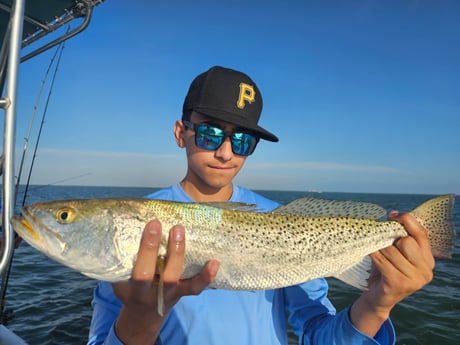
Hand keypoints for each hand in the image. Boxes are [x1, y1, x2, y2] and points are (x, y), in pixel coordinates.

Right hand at [112, 220, 219, 343]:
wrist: (143, 313)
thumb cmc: (130, 288)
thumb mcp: (121, 279)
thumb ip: (123, 261)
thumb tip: (128, 226)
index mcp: (137, 290)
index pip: (142, 271)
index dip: (148, 248)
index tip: (154, 224)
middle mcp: (154, 293)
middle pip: (164, 275)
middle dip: (169, 249)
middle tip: (172, 226)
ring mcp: (171, 292)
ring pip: (179, 278)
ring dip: (181, 254)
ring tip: (181, 232)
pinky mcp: (183, 292)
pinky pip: (197, 286)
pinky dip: (207, 276)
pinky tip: (215, 262)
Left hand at [350, 211, 434, 336]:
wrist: (378, 298)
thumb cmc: (386, 270)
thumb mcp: (397, 253)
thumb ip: (400, 237)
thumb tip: (393, 214)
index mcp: (428, 260)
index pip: (422, 234)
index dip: (407, 221)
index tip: (392, 215)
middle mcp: (426, 270)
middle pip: (406, 241)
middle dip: (390, 240)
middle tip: (381, 245)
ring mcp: (414, 279)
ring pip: (391, 250)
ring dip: (379, 249)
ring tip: (375, 253)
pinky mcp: (399, 284)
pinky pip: (382, 261)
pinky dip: (373, 255)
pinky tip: (369, 255)